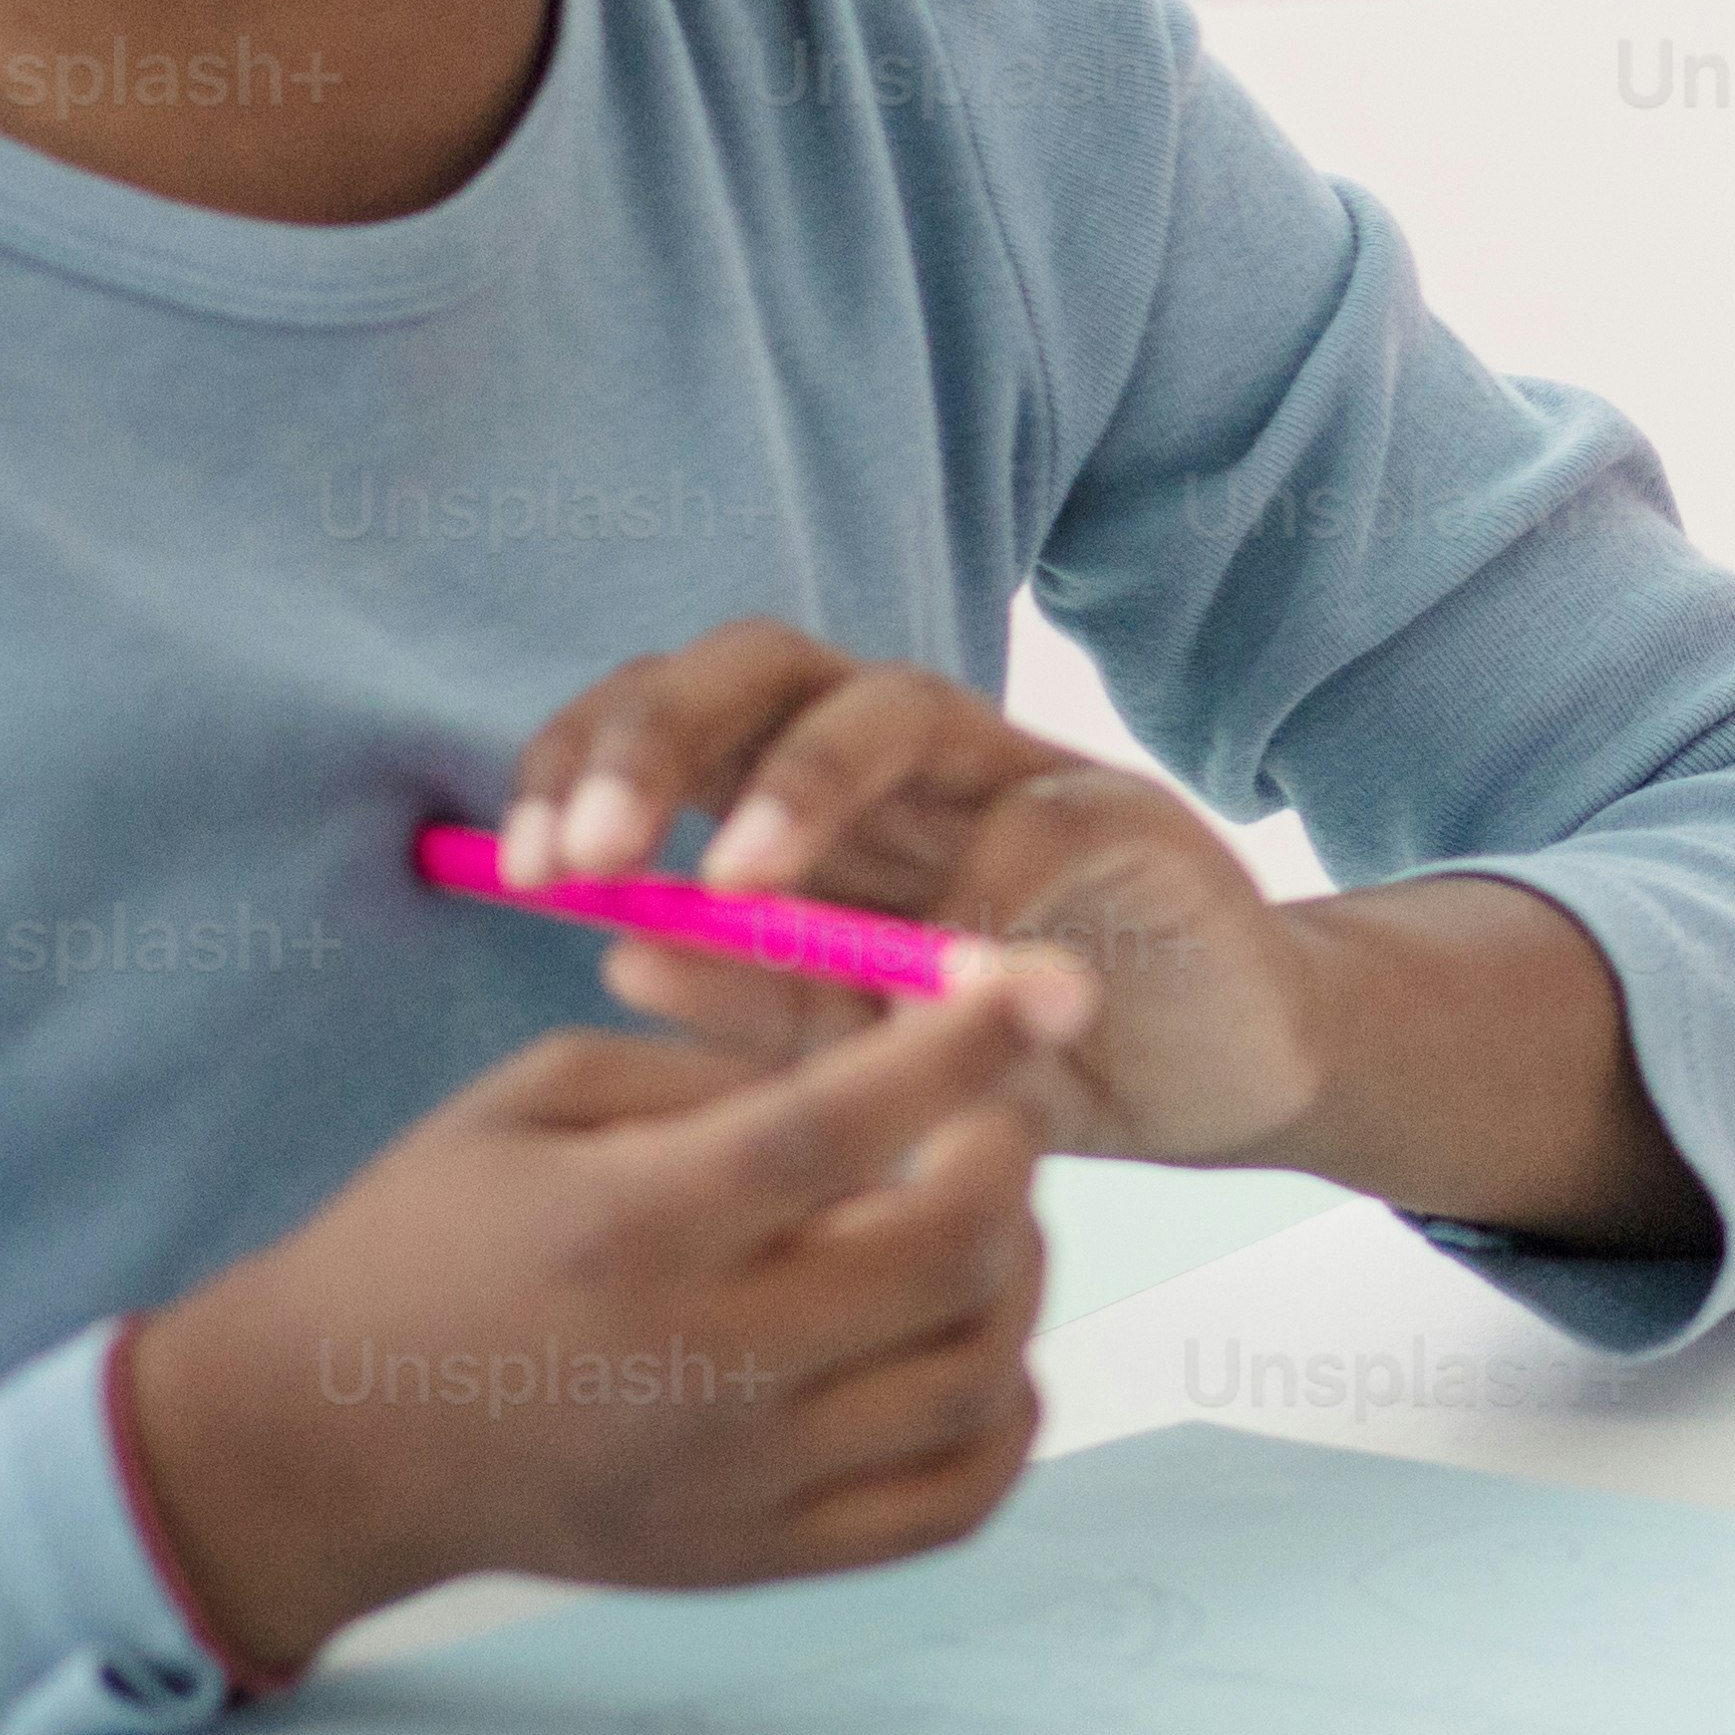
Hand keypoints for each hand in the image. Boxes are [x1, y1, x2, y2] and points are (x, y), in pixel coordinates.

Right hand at [119, 969, 1088, 1674]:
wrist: (322, 1444)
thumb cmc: (426, 1241)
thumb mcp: (537, 1101)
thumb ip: (717, 1066)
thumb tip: (894, 1043)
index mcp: (633, 1228)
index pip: (839, 1127)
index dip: (966, 1046)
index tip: (1054, 987)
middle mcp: (699, 1362)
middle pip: (948, 1256)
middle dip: (1009, 1161)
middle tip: (988, 1124)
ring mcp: (739, 1478)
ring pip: (979, 1374)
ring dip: (1017, 1279)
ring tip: (972, 1228)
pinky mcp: (756, 1556)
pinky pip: (955, 1498)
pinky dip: (1004, 1415)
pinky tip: (966, 1346)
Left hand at [510, 623, 1322, 1165]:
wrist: (1214, 1071)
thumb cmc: (1011, 1047)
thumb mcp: (853, 1046)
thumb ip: (752, 998)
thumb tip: (616, 947)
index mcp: (811, 796)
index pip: (672, 718)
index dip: (579, 763)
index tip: (520, 867)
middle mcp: (905, 757)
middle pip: (761, 662)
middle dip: (654, 737)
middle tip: (591, 852)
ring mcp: (1017, 773)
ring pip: (893, 703)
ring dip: (797, 781)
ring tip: (737, 879)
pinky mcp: (1127, 820)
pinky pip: (1037, 818)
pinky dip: (973, 891)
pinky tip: (930, 981)